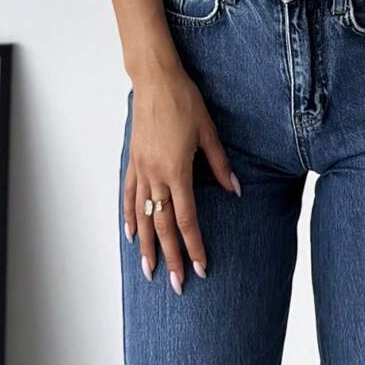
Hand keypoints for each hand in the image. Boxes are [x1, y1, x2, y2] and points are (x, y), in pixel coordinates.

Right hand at [122, 70, 240, 294]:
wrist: (155, 79)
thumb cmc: (184, 101)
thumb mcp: (208, 131)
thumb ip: (219, 164)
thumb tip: (235, 190)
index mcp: (177, 170)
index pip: (187, 218)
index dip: (194, 246)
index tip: (200, 268)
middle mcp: (156, 175)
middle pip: (162, 225)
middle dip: (170, 257)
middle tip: (175, 285)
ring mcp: (141, 169)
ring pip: (142, 216)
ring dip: (146, 246)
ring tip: (149, 271)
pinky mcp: (133, 160)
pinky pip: (129, 195)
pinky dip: (130, 217)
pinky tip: (132, 235)